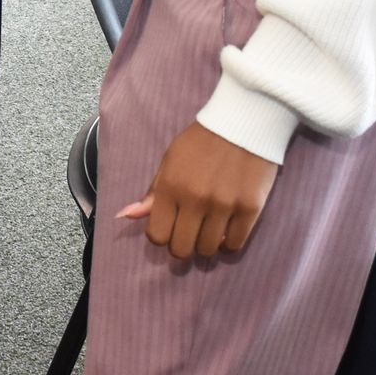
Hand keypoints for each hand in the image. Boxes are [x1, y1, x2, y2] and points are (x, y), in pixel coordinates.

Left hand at [117, 122, 280, 259]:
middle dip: (181, 245)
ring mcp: (224, 206)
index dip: (161, 236)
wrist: (242, 123)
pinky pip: (234, 245)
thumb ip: (152, 193)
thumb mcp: (170, 161)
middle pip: (181, 249)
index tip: (169, 227)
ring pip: (207, 250)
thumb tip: (125, 216)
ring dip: (205, 244)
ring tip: (208, 229)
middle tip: (189, 232)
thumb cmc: (201, 142)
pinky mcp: (250, 209)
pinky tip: (225, 230)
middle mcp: (196, 200)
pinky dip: (227, 244)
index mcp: (171, 187)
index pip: (157, 235)